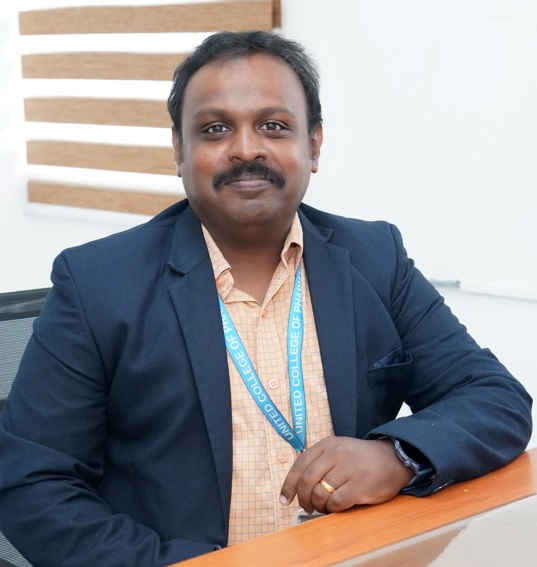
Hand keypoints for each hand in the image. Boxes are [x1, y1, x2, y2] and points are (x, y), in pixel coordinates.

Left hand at [280, 437, 412, 513]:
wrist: (393, 459)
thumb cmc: (360, 459)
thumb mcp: (338, 450)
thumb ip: (319, 462)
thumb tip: (297, 487)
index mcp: (327, 445)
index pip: (299, 465)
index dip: (288, 485)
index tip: (284, 499)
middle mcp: (335, 454)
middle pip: (306, 481)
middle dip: (303, 499)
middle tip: (307, 507)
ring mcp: (348, 468)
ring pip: (320, 494)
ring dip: (319, 505)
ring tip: (325, 506)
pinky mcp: (360, 485)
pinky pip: (336, 502)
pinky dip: (333, 509)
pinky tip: (338, 507)